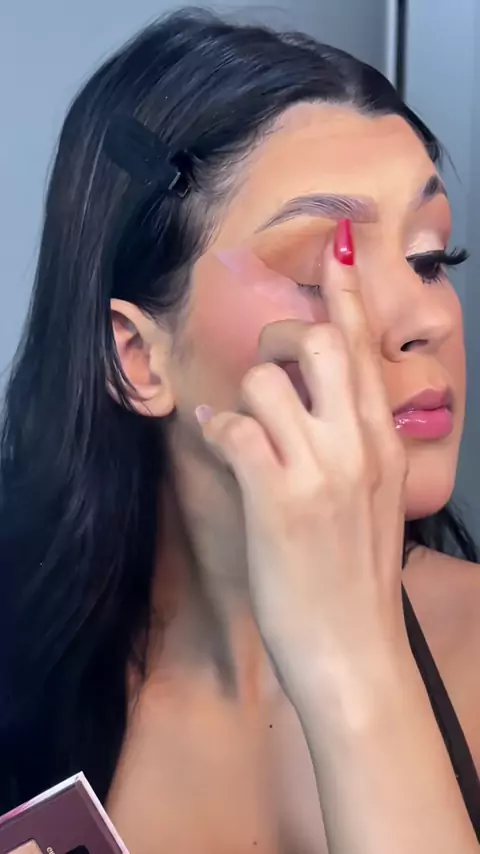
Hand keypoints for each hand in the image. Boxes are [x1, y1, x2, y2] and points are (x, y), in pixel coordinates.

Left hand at [198, 222, 478, 853]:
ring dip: (243, 397)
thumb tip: (329, 413)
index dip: (347, 296)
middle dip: (280, 340)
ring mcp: (318, 469)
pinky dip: (216, 429)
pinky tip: (216, 439)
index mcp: (383, 444)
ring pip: (267, 382)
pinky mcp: (277, 497)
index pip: (364, 354)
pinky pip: (235, 431)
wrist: (355, 648)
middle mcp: (357, 446)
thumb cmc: (359, 579)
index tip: (337, 250)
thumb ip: (361, 450)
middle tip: (266, 369)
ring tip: (243, 425)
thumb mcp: (379, 503)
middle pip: (317, 345)